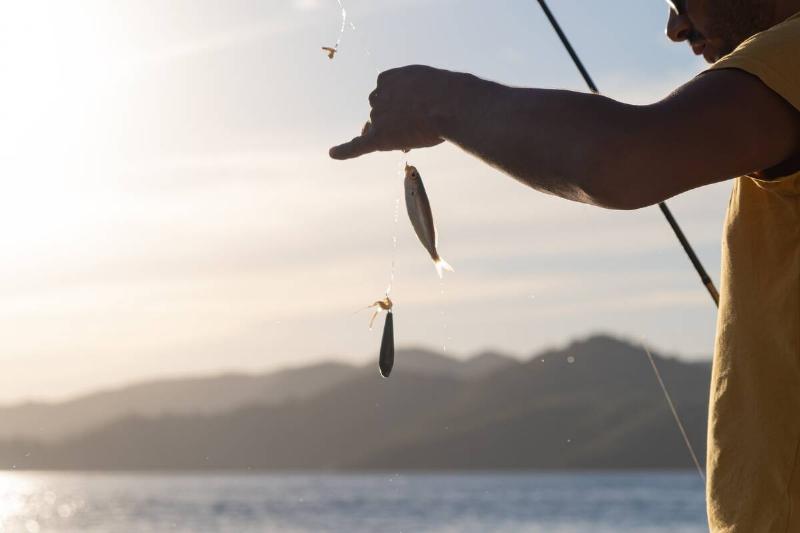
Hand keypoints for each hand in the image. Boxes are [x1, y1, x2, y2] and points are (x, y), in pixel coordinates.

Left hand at [329, 65, 463, 159]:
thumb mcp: (430, 87)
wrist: (449, 103)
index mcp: (387, 78)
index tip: (420, 107)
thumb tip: (406, 126)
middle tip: (424, 121)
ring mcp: (377, 116)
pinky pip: (357, 146)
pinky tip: (332, 154)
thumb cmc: (448, 94)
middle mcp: (377, 96)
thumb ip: (415, 100)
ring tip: (422, 130)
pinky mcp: (379, 137)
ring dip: (398, 134)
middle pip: (383, 114)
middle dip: (398, 121)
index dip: (404, 106)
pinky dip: (344, 151)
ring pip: (383, 130)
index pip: (389, 96)